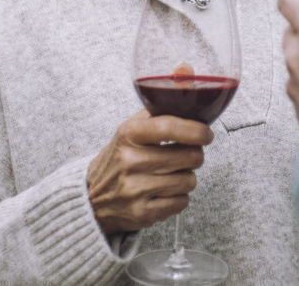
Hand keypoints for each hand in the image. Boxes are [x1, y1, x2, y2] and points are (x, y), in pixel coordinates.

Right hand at [85, 109, 213, 234]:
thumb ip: (158, 109)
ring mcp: (135, 189)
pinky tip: (164, 192)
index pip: (170, 127)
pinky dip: (179, 197)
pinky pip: (182, 202)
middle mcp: (130, 161)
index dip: (196, 130)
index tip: (206, 134)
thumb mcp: (130, 129)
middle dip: (195, 155)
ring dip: (186, 177)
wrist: (92, 198)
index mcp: (128, 134)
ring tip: (171, 174)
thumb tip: (187, 86)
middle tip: (187, 155)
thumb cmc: (119, 158)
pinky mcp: (142, 213)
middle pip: (189, 156)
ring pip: (188, 181)